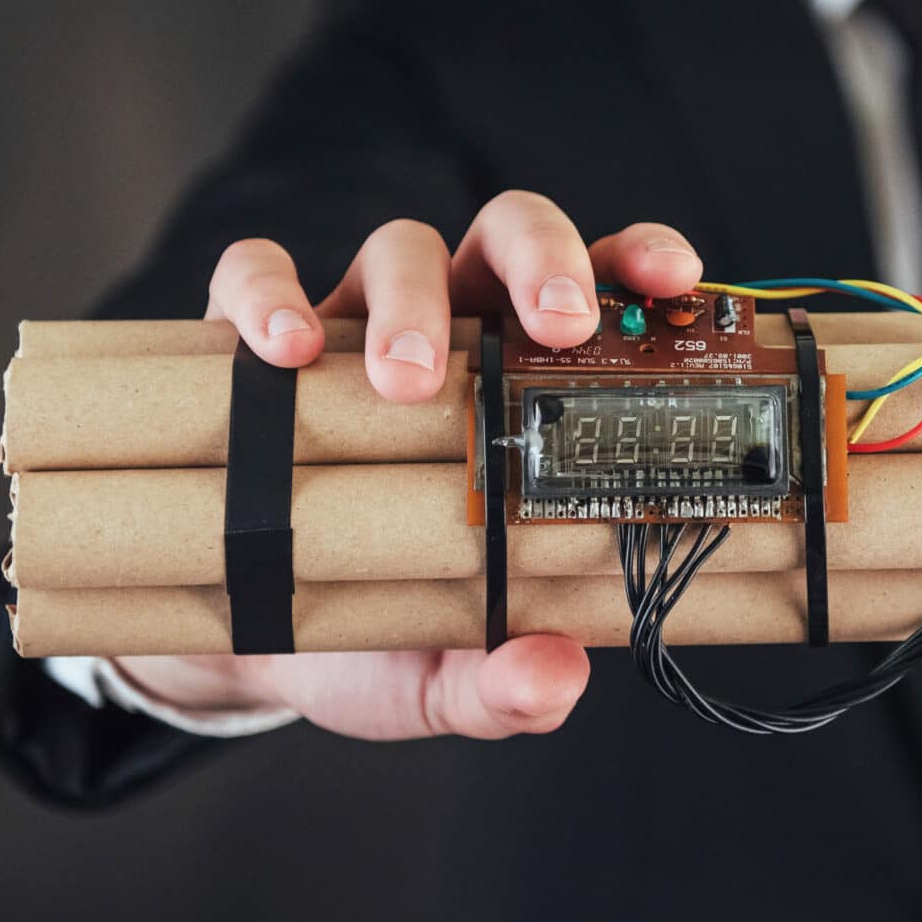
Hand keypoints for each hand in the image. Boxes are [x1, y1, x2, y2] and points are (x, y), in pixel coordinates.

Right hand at [114, 192, 704, 738]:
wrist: (241, 644)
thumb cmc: (373, 637)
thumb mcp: (441, 677)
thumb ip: (504, 688)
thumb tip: (557, 680)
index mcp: (528, 384)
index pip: (604, 290)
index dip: (643, 261)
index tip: (679, 278)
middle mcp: (454, 331)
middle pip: (512, 234)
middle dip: (543, 260)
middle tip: (553, 326)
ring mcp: (354, 323)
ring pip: (400, 245)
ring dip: (413, 300)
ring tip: (403, 381)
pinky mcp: (247, 334)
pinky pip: (251, 272)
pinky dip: (268, 294)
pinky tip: (283, 350)